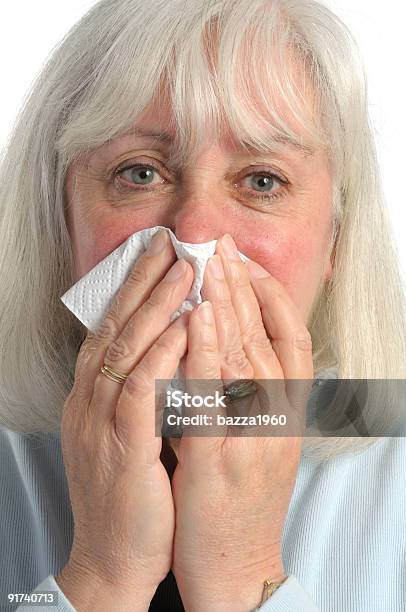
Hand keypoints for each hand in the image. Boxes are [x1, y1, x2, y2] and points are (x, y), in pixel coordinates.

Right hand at [55, 229, 193, 610]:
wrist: (114, 557)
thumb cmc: (132, 490)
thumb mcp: (131, 430)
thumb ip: (143, 389)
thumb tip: (170, 347)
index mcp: (97, 395)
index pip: (114, 327)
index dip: (136, 287)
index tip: (161, 253)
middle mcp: (93, 400)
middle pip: (116, 326)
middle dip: (144, 281)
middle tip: (170, 242)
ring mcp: (103, 422)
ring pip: (127, 350)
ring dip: (157, 306)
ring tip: (184, 269)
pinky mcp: (122, 449)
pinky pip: (141, 393)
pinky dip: (163, 356)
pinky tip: (185, 327)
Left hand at [171, 234, 313, 611]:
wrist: (236, 565)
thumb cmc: (239, 496)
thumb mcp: (257, 437)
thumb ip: (249, 390)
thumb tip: (230, 339)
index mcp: (285, 409)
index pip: (290, 337)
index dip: (271, 294)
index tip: (247, 260)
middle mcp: (277, 416)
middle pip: (264, 336)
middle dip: (242, 285)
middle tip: (223, 243)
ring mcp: (252, 436)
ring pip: (243, 356)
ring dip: (226, 305)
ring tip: (210, 262)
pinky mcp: (221, 459)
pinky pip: (212, 396)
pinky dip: (205, 350)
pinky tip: (195, 316)